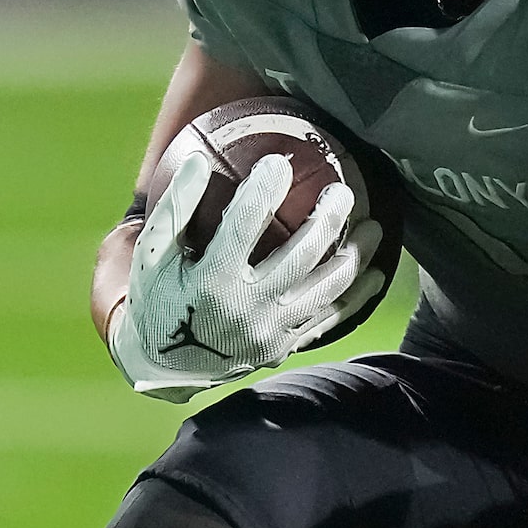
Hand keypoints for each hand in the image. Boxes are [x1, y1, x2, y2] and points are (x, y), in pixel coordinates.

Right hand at [106, 151, 383, 402]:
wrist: (166, 368)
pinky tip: (375, 272)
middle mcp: (247, 310)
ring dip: (355, 255)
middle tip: (342, 191)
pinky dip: (356, 295)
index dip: (262, 192)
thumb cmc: (158, 300)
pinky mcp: (285, 348)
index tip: (280, 162)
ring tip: (373, 225)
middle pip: (300, 256)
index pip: (243, 228)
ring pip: (326, 289)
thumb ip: (175, 211)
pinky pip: (330, 319)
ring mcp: (271, 333)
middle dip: (327, 219)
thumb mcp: (152, 257)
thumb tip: (198, 160)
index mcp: (211, 283)